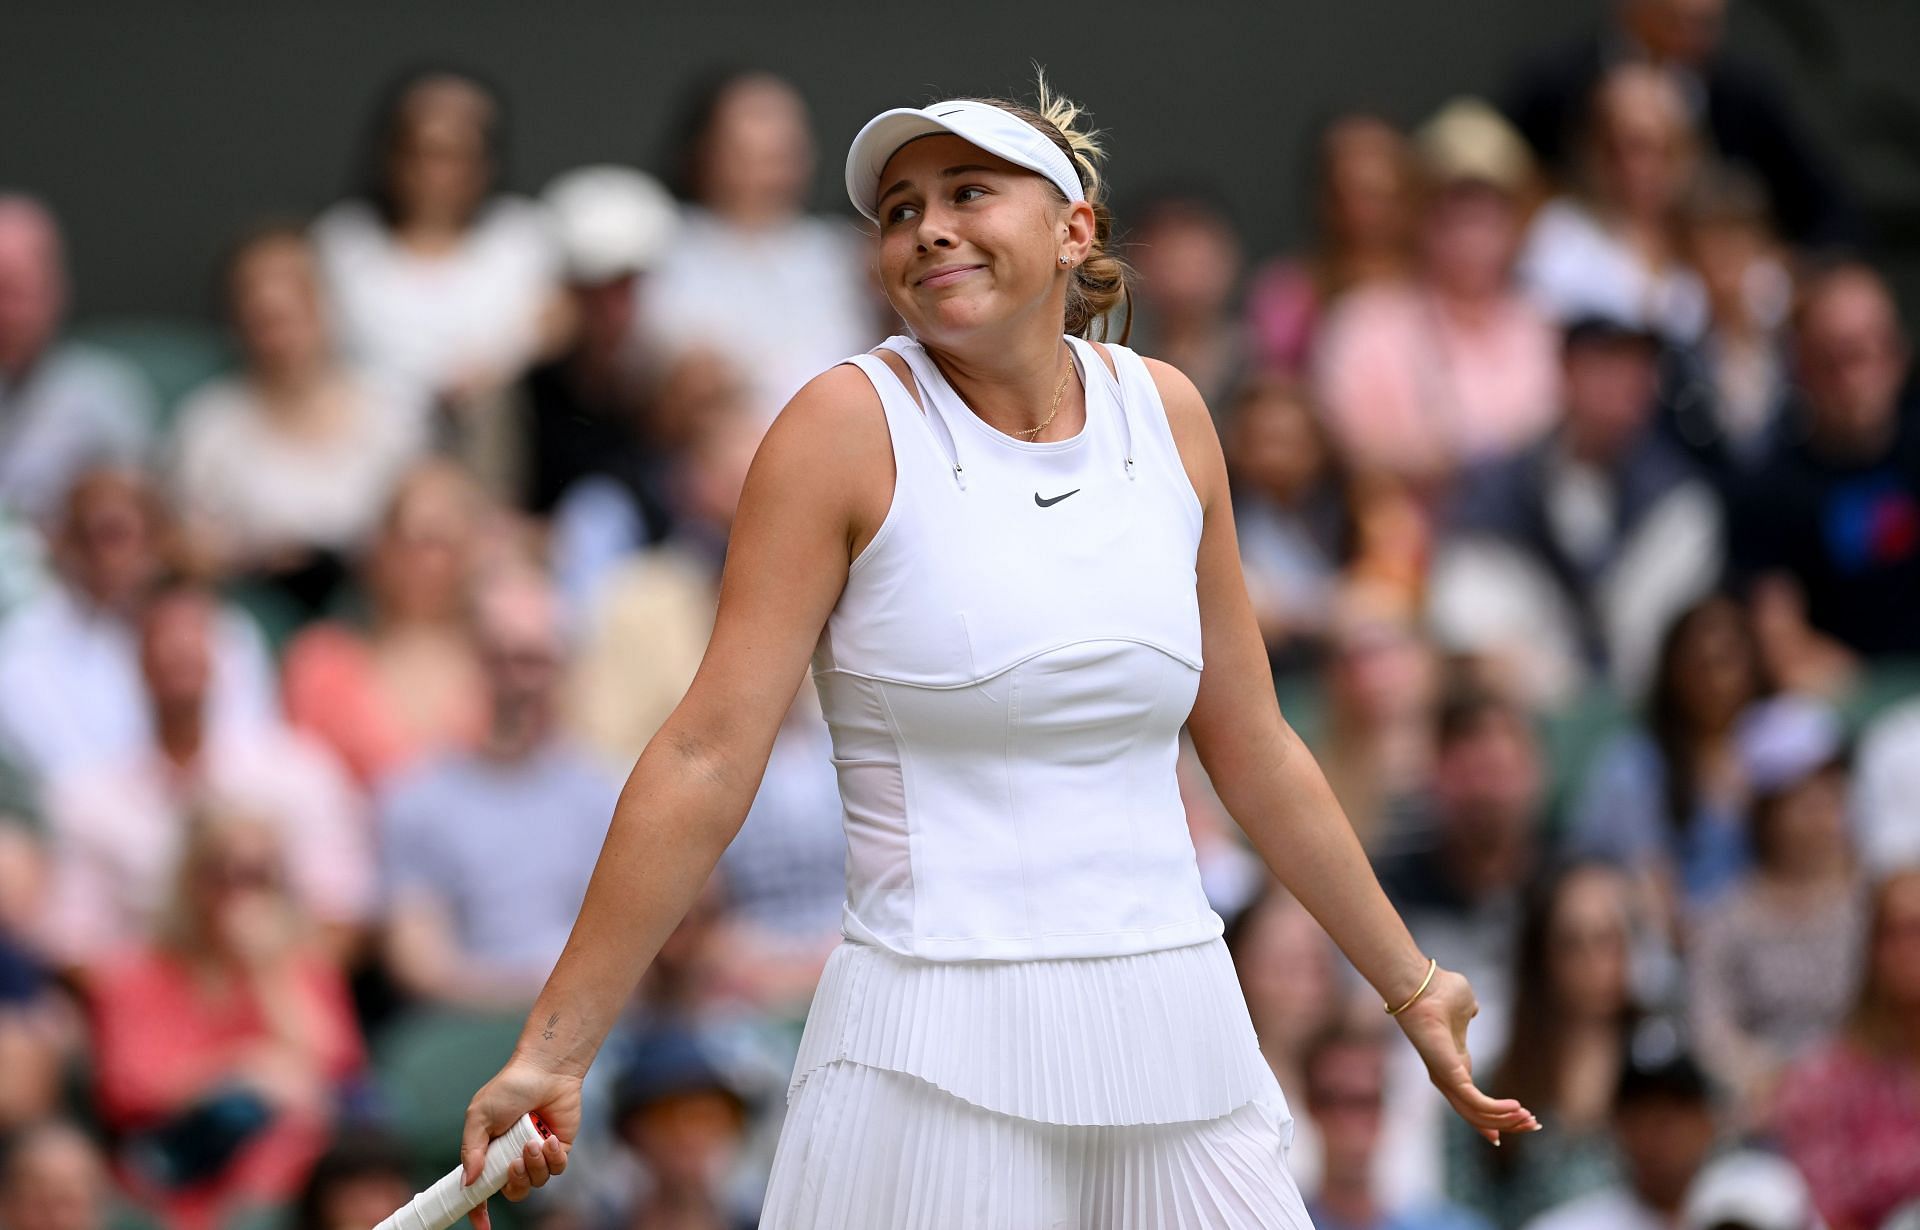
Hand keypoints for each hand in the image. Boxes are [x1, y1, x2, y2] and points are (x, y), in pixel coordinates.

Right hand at [461, 1056, 582, 1229]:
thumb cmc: (510, 1088)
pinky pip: (556, 1169)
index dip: (478, 1209)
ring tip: (533, 1143)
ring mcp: (536, 1153)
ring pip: (536, 1182)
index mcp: (489, 1152)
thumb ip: (472, 1150)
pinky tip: (549, 1139)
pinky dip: (552, 1158)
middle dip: (514, 1182)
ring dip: (534, 1167)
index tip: (482, 1225)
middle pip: (512, 1190)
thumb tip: (468, 1182)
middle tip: (514, 1163)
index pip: (481, 1188)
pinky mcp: (559, 1149)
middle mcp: (512, 1156)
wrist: (546, 1070)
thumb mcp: (479, 1116)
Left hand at [1392, 966, 1538, 1145]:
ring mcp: (1446, 1079)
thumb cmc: (1439, 992)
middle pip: (1477, 1114)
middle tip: (1534, 1126)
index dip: (1494, 1113)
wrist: (1424, 986)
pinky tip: (1517, 1107)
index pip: (1473, 1099)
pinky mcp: (1449, 1077)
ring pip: (1478, 1114)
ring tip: (1530, 1120)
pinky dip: (1497, 1110)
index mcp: (1453, 1063)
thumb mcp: (1464, 1007)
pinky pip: (1476, 1103)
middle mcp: (1447, 1077)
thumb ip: (1470, 1014)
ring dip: (1506, 1120)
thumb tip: (1473, 1010)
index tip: (1518, 1120)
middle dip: (1507, 1123)